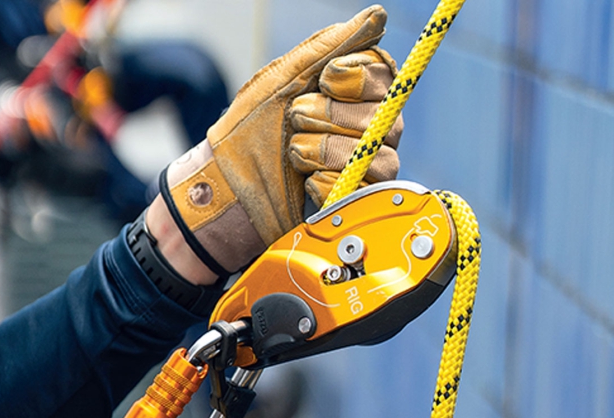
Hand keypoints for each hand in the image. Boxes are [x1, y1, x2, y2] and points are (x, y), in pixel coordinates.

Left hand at [152, 4, 402, 279]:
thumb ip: (329, 46)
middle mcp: (374, 127)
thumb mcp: (283, 79)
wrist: (229, 186)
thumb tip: (378, 13)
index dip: (356, 77)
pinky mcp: (359, 202)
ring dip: (326, 149)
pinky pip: (363, 190)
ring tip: (295, 152)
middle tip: (296, 117)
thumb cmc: (253, 128)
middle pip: (383, 115)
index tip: (325, 79)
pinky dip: (326, 184)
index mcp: (358, 92)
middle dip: (330, 115)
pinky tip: (305, 182)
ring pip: (376, 155)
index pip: (384, 73)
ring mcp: (369, 166)